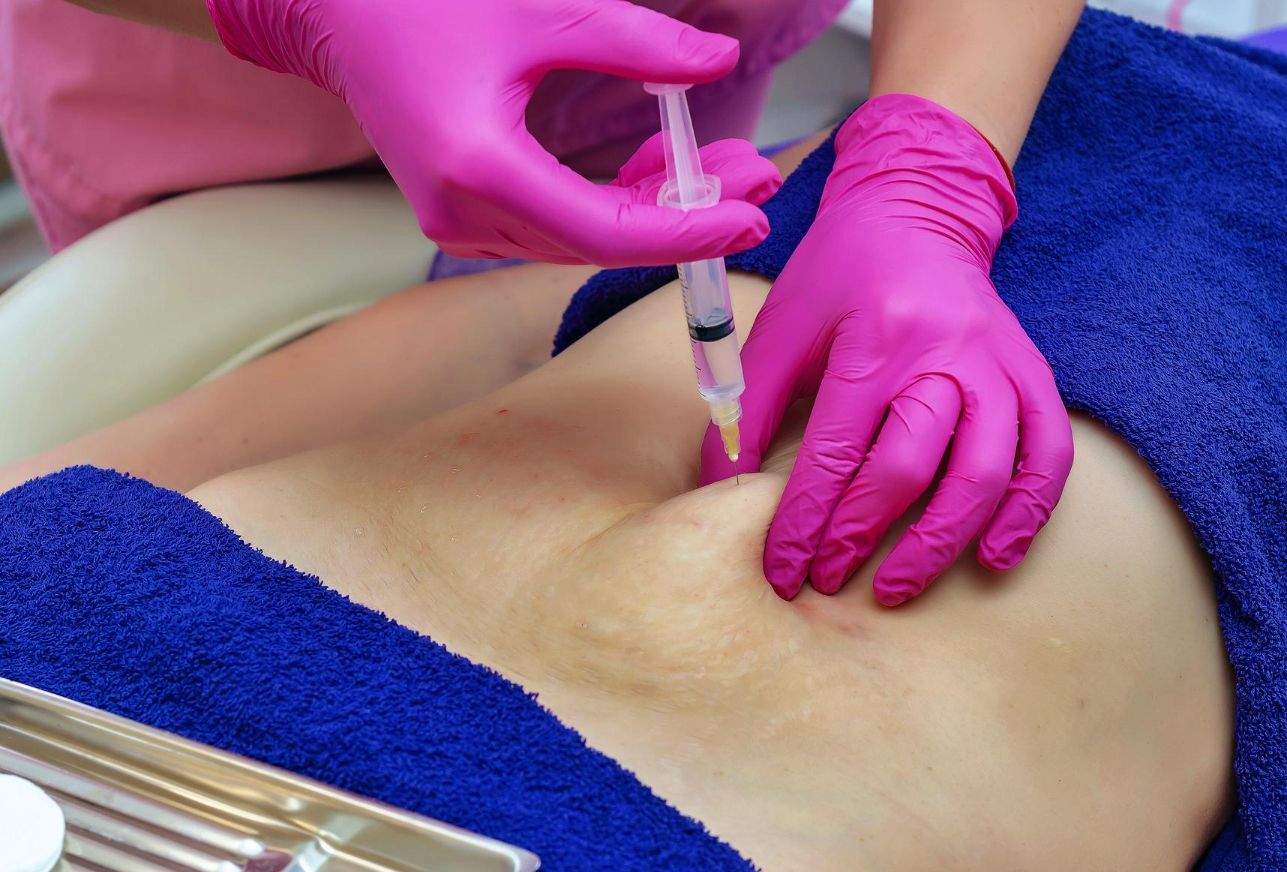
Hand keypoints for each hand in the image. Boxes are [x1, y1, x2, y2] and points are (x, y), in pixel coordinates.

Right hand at [205, 0, 775, 264]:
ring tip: (722, 167)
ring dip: (654, 209)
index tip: (750, 219)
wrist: (339, 15)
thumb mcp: (541, 12)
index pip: (606, 231)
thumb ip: (636, 43)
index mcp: (479, 168)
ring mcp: (458, 223)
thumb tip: (714, 64)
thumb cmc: (422, 4)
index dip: (686, 230)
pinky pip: (555, 227)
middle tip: (756, 181)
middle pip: (600, 242)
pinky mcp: (461, 216)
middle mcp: (464, 213)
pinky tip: (660, 168)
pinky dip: (611, 204)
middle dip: (685, 215)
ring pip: (581, 240)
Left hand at [700, 94, 1072, 605]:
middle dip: (863, 534)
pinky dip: (1027, 512)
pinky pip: (1049, 453)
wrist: (917, 209)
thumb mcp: (781, 326)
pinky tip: (994, 557)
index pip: (837, 450)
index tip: (784, 571)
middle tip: (828, 579)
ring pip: (986, 470)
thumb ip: (748, 406)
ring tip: (898, 587)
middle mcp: (945, 350)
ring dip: (942, 541)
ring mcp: (997, 363)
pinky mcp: (1032, 373)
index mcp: (874, 335)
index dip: (806, 521)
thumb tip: (721, 488)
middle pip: (912, 465)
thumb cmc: (840, 274)